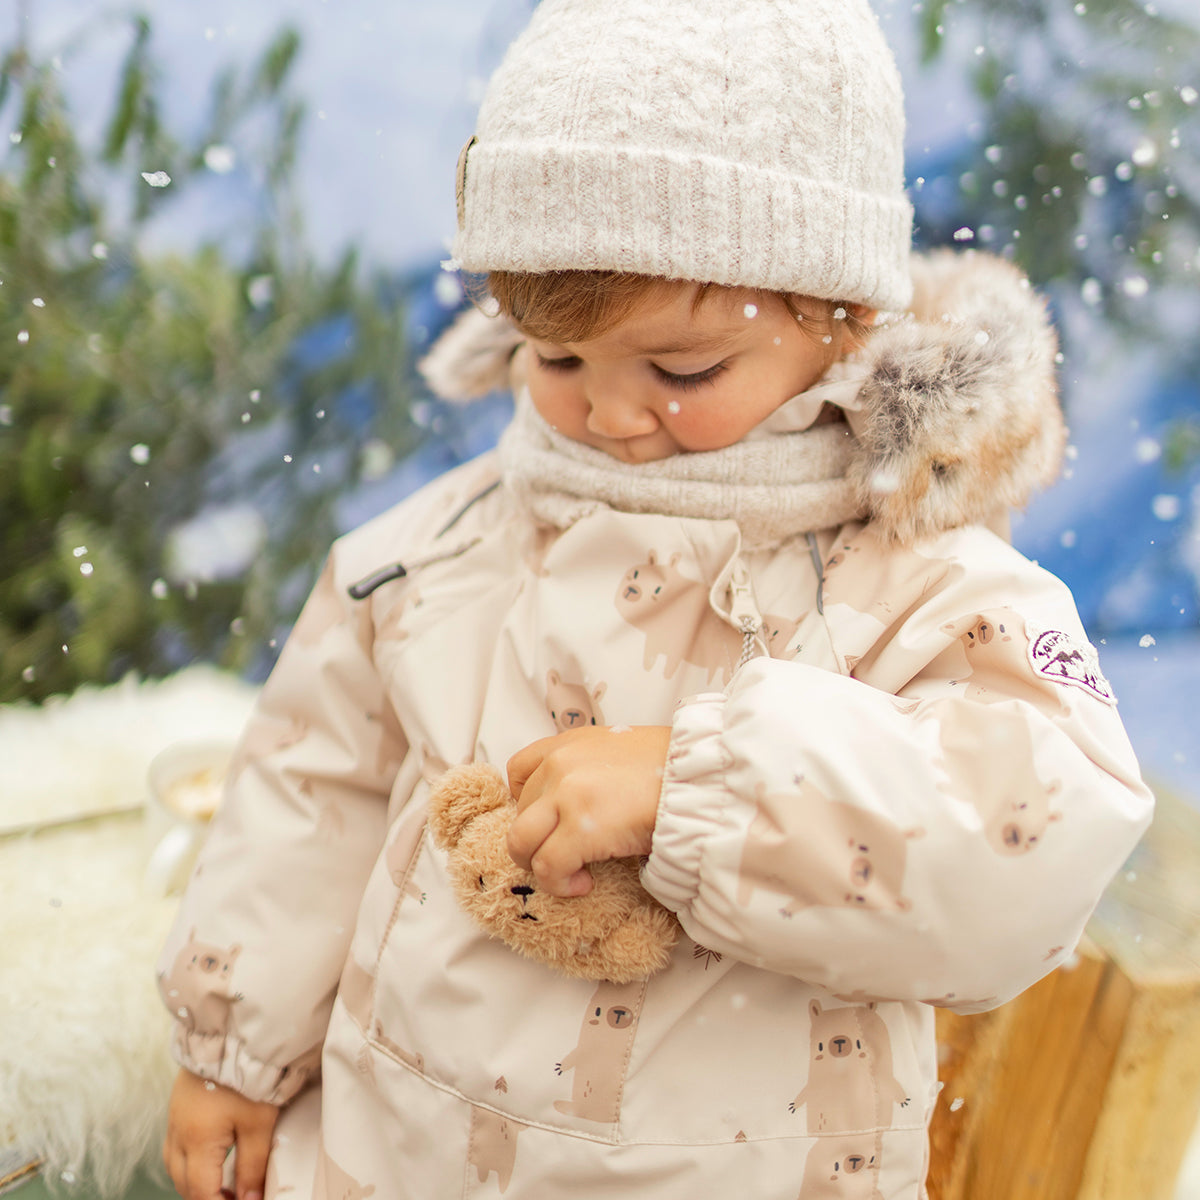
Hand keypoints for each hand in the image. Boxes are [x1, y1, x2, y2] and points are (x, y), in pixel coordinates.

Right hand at [163, 1068, 278, 1199]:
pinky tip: (208, 1158)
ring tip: (222, 1185)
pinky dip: (189, 1160)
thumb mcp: (259, 1123)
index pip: (201, 1193)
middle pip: (184, 1183)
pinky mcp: (178, 1105)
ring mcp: (175, 1118)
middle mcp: (178, 1134)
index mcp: (197, 1142)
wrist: (231, 1031)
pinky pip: (175, 1145)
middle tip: (234, 1196)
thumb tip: (249, 1199)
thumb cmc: (247, 1074)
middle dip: (204, 1197)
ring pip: (175, 1166)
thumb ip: (252, 1165)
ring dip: (194, 1181)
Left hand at [506, 725, 670, 896]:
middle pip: (520, 813)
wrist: (699, 776)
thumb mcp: (624, 751)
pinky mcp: (581, 828)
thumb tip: (587, 804)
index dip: (525, 802)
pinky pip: (548, 867)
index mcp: (570, 743)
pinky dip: (561, 884)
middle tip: (564, 856)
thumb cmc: (674, 768)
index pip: (519, 769)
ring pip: (521, 842)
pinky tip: (584, 885)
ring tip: (567, 875)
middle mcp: (560, 764)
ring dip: (539, 866)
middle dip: (537, 841)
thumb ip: (594, 769)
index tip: (546, 822)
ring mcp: (567, 795)